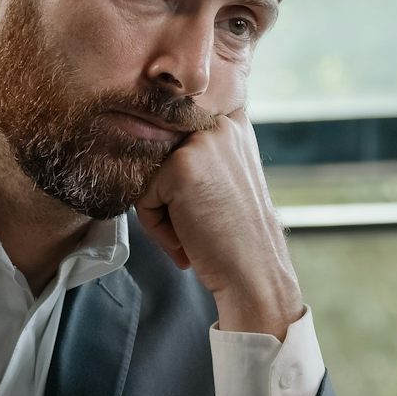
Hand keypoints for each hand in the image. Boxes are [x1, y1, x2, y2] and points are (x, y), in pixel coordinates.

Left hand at [135, 108, 302, 337]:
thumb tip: (141, 141)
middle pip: (161, 157)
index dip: (182, 182)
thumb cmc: (238, 236)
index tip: (206, 206)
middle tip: (201, 226)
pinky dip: (157, 227)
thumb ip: (199, 155)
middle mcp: (221, 123)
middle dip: (171, 198)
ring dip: (163, 213)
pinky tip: (188, 239)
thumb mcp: (228, 178)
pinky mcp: (180, 167)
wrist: (255, 273)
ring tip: (194, 234)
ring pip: (150, 177)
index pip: (176, 138)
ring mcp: (201, 142)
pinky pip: (144, 197)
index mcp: (235, 122)